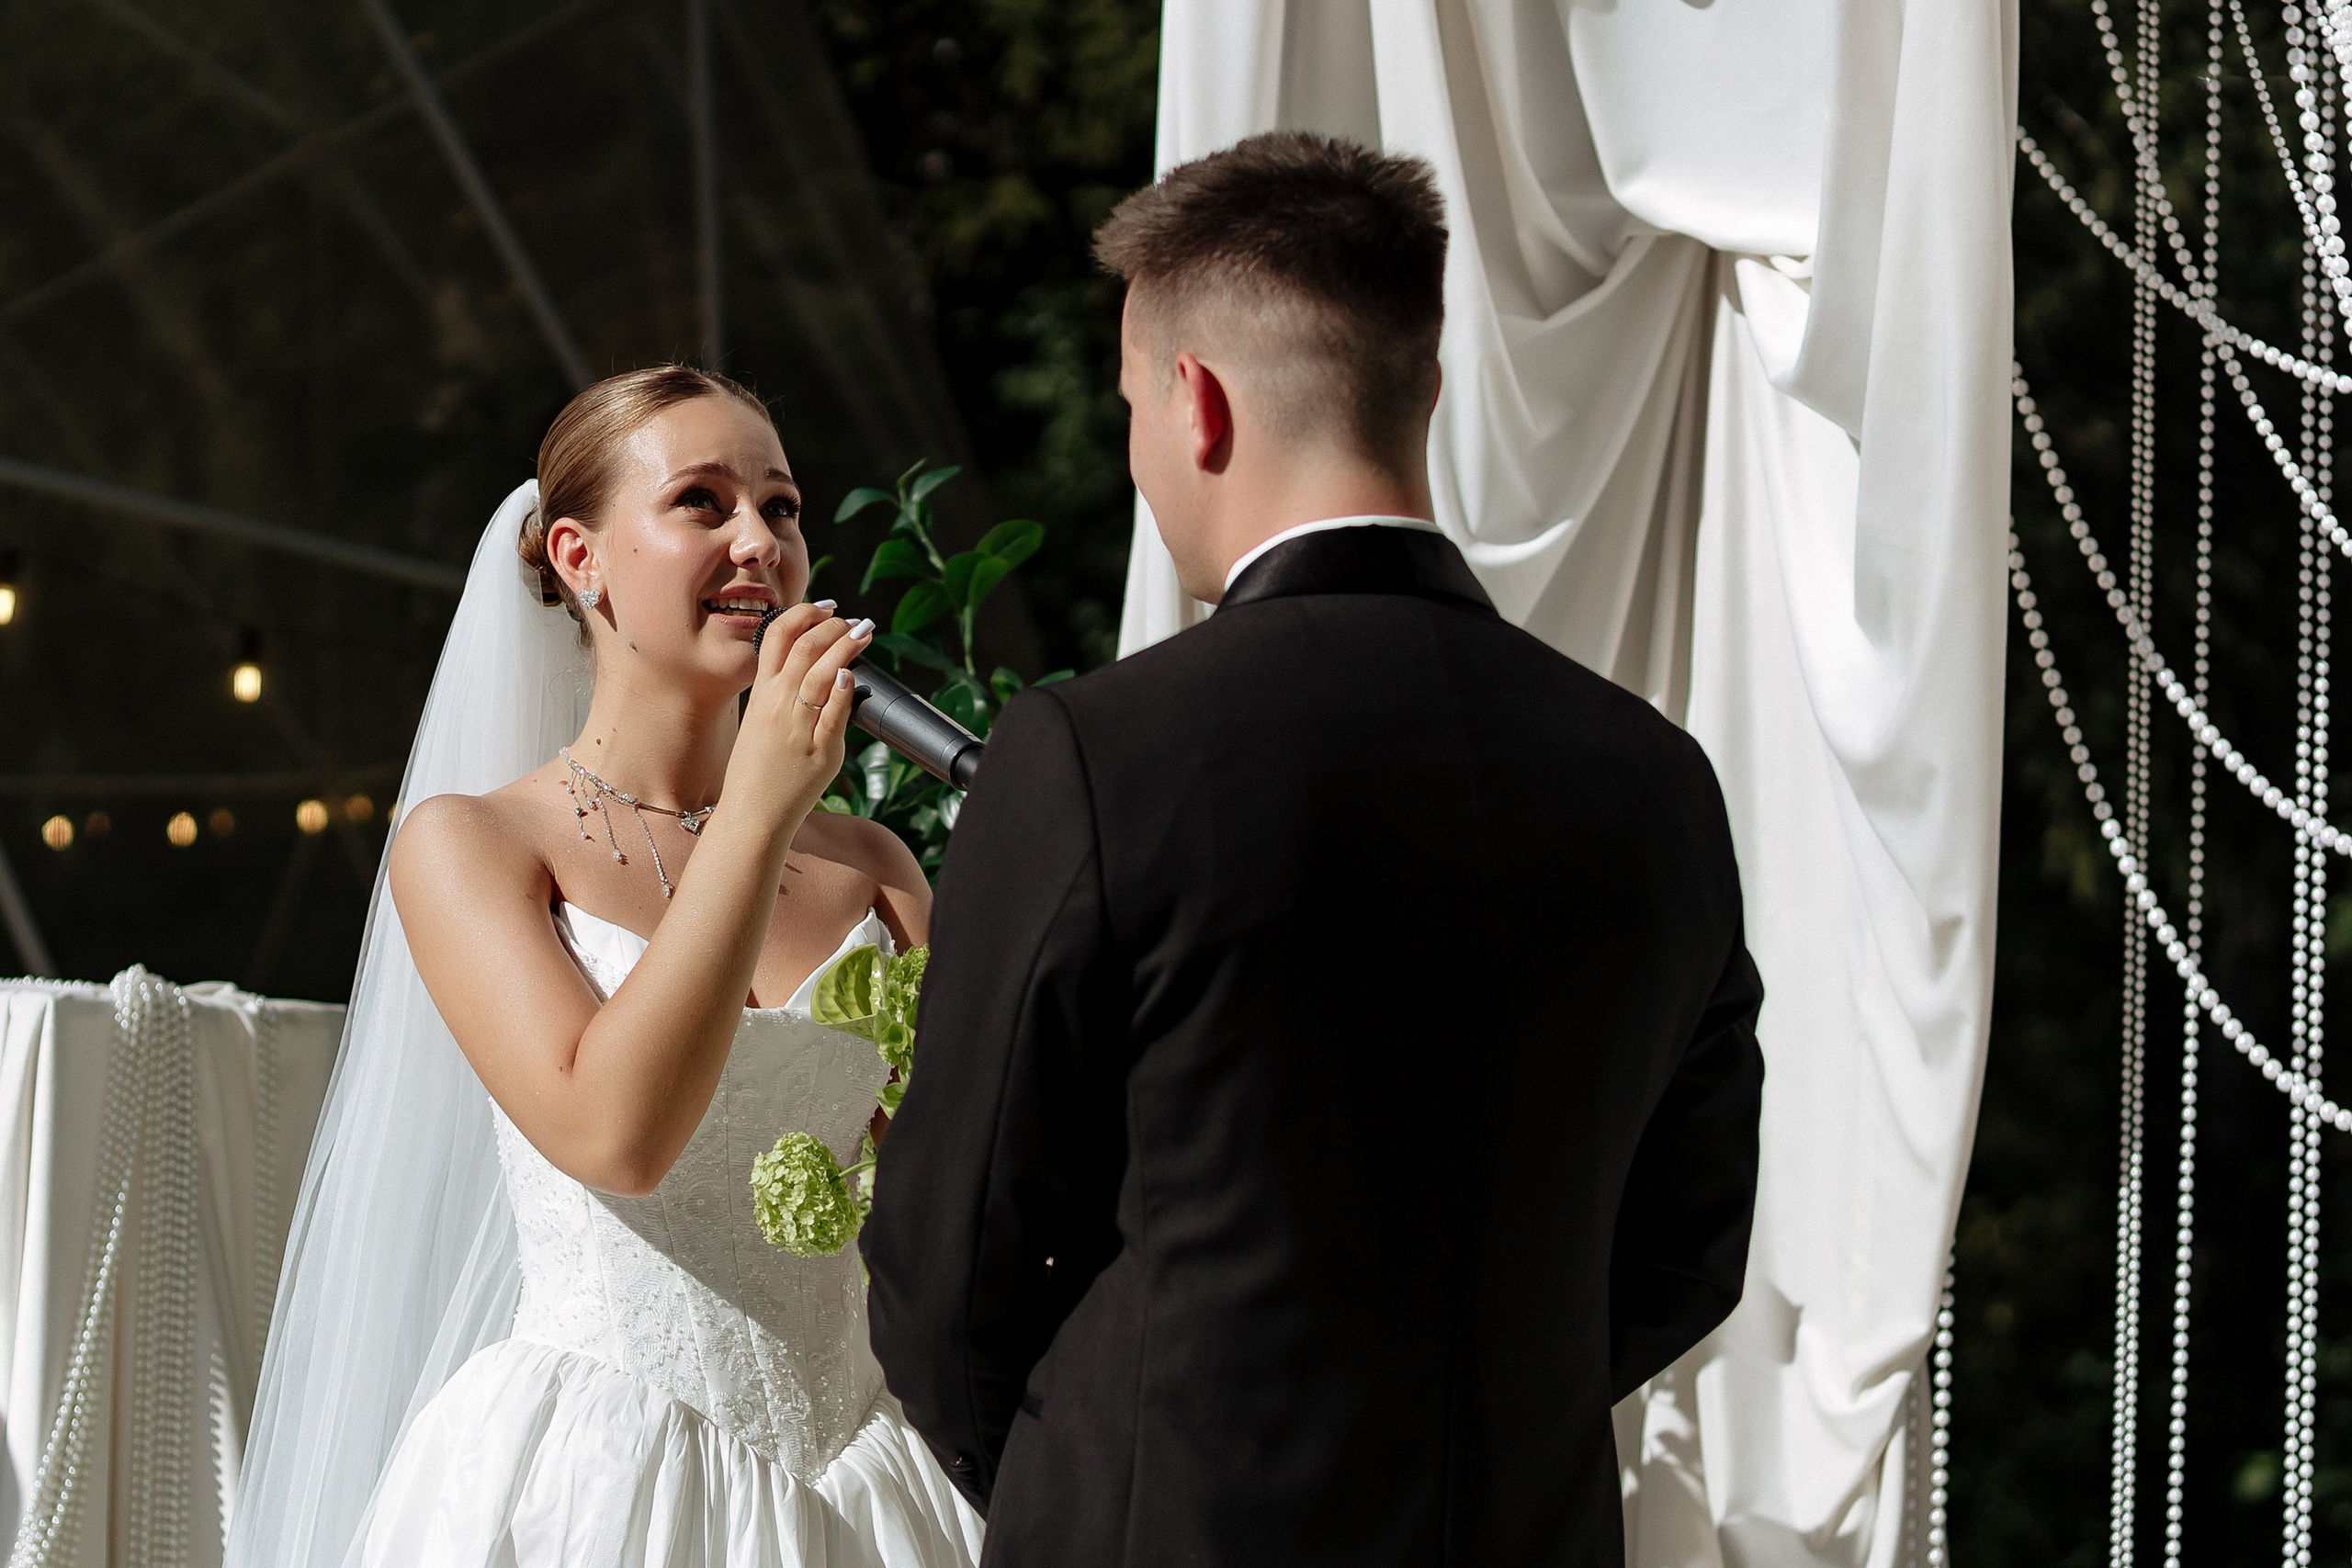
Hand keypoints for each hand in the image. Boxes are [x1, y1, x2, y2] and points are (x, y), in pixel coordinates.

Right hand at [725, 605, 871, 838]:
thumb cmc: (756, 769)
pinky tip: (851, 675)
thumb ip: (780, 692)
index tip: (825, 608)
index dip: (802, 614)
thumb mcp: (758, 720)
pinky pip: (833, 715)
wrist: (751, 813)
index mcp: (761, 695)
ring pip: (819, 674)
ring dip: (844, 646)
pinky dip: (842, 690)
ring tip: (863, 632)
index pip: (777, 637)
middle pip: (803, 648)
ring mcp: (798, 729)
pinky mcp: (819, 753)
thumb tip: (815, 665)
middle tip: (852, 620)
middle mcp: (777, 706)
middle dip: (832, 626)